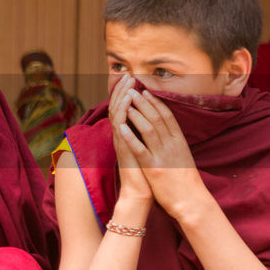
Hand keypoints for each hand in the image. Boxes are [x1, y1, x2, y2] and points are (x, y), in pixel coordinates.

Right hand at [109, 75, 152, 203]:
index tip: (132, 80)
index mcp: (129, 135)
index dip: (127, 94)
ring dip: (122, 96)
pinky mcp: (123, 147)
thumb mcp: (146, 151)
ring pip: (118, 113)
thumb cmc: (146, 174)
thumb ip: (144, 138)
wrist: (140, 193)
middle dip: (123, 90)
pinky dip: (122, 112)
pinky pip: (120, 126)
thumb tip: (151, 125)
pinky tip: (126, 100)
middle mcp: (122, 136)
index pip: (125, 109)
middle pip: (119, 107)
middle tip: (127, 75)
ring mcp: (121, 141)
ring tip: (127, 82)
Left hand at [118, 87, 208, 216]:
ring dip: (137, 113)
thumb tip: (167, 133)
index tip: (146, 92)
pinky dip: (130, 136)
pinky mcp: (154, 168)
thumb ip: (174, 145)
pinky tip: (121, 126)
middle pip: (158, 118)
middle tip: (132, 89)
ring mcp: (163, 156)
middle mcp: (172, 145)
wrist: (192, 202)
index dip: (156, 102)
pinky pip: (140, 149)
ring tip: (126, 101)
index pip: (168, 116)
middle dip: (144, 102)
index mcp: (180, 142)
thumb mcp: (183, 157)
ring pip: (149, 128)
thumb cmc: (186, 182)